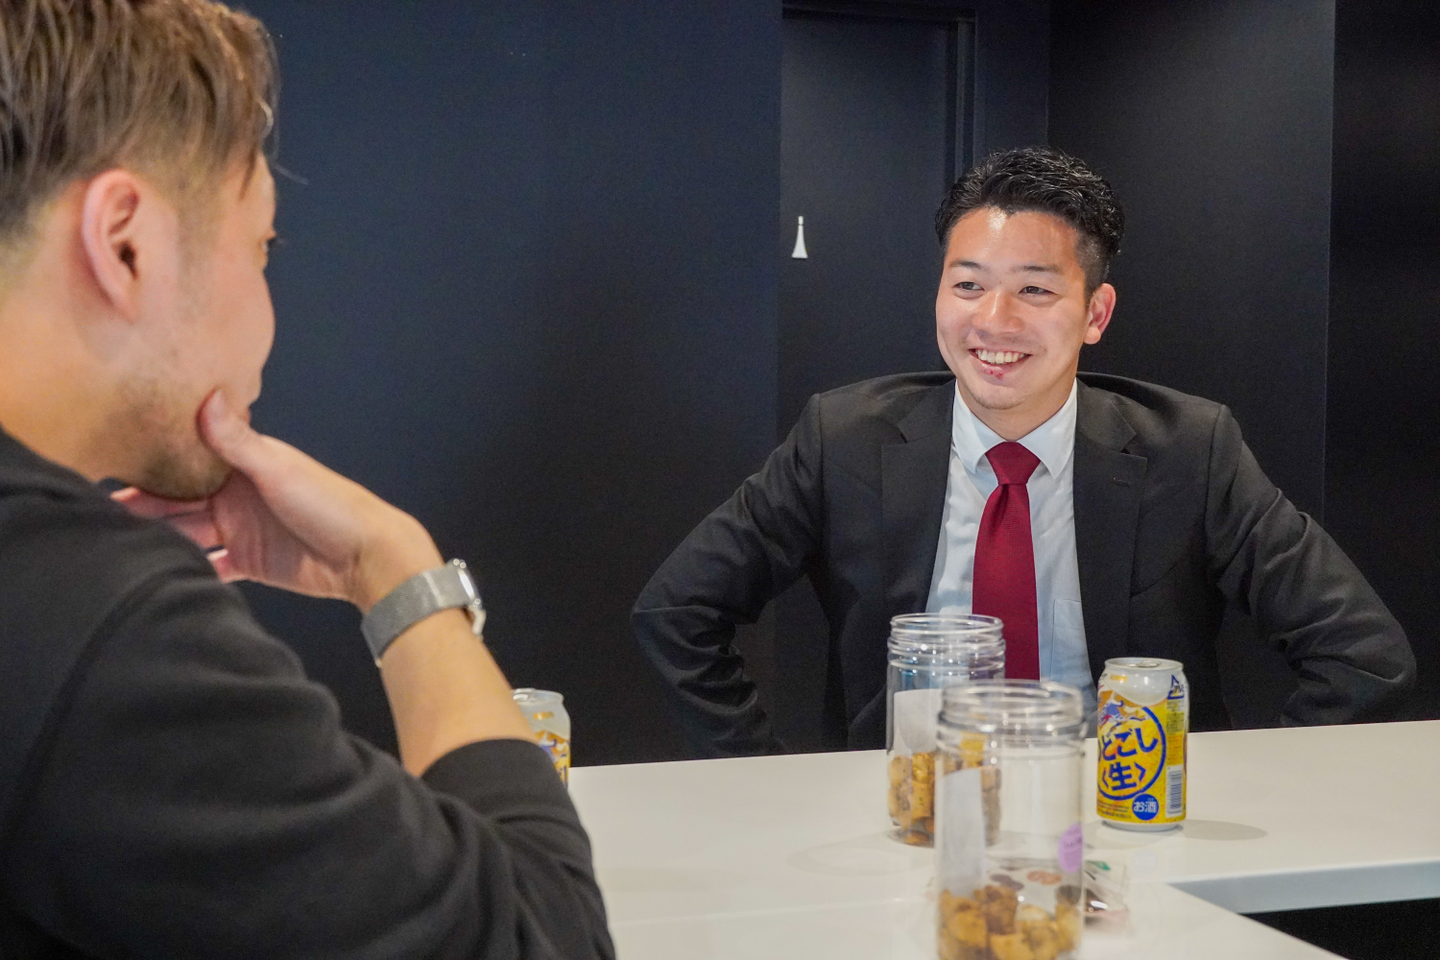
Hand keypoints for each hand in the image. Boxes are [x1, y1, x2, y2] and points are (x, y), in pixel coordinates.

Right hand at [112, 391, 442, 609]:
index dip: (150, 467)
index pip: (186, 464)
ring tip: (115, 544)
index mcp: (244, 466)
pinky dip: (190, 568)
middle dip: (142, 505)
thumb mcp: (279, 468)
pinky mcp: (252, 562)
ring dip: (158, 537)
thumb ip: (239, 440)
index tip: (111, 469)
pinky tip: (159, 573)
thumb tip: (206, 396)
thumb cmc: (331, 503)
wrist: (368, 554)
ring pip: (188, 533)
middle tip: (98, 512)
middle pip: (179, 501)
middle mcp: (238, 495)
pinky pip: (213, 566)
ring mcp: (243, 529)